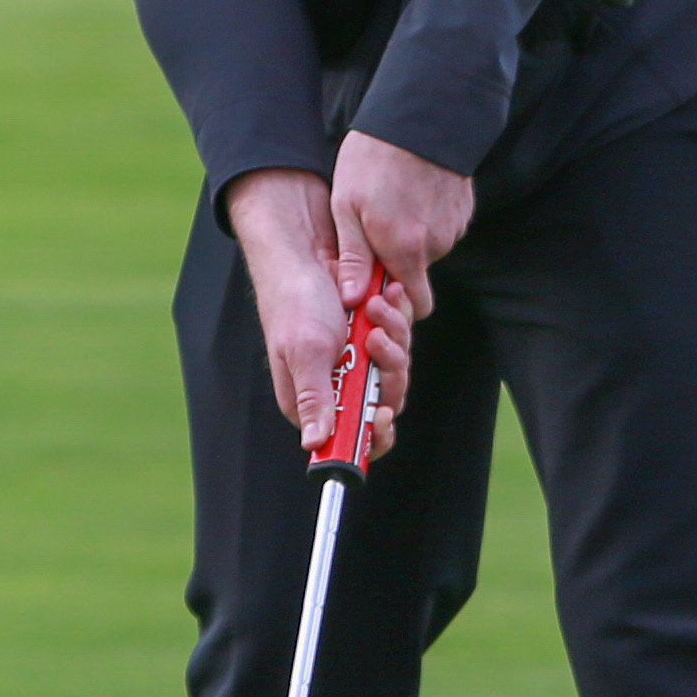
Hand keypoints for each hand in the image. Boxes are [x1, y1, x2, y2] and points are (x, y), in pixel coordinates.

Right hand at [222, 168, 416, 461]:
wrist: (306, 251)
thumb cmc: (295, 302)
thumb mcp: (305, 352)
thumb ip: (315, 398)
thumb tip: (314, 445)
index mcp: (316, 401)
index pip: (354, 439)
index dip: (374, 432)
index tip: (383, 412)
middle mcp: (339, 385)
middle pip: (385, 401)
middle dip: (388, 369)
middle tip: (374, 338)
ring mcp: (359, 359)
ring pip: (397, 367)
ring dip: (393, 336)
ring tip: (374, 306)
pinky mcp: (374, 335)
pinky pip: (401, 338)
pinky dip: (398, 318)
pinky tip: (388, 295)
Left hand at [327, 130, 476, 305]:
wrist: (418, 115)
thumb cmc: (374, 159)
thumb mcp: (347, 207)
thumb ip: (354, 257)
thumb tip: (351, 299)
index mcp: (406, 251)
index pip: (417, 305)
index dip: (397, 302)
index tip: (375, 286)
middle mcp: (437, 245)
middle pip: (418, 274)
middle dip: (397, 262)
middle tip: (372, 229)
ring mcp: (454, 226)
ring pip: (429, 248)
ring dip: (410, 237)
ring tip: (390, 202)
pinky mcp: (463, 208)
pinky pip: (442, 227)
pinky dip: (426, 218)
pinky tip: (409, 191)